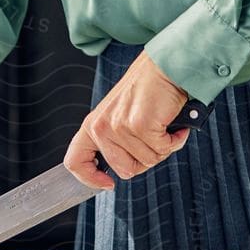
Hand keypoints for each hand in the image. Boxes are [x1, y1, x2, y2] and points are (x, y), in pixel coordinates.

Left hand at [64, 49, 191, 187]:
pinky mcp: (140, 125)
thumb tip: (121, 169)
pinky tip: (174, 124)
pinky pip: (162, 149)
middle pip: (124, 170)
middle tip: (154, 139)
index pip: (75, 162)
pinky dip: (174, 139)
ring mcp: (120, 126)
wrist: (166, 66)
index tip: (108, 183)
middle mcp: (102, 126)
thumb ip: (115, 140)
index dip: (90, 179)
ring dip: (163, 146)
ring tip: (164, 124)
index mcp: (93, 124)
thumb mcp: (120, 115)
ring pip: (148, 161)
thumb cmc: (148, 90)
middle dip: (145, 160)